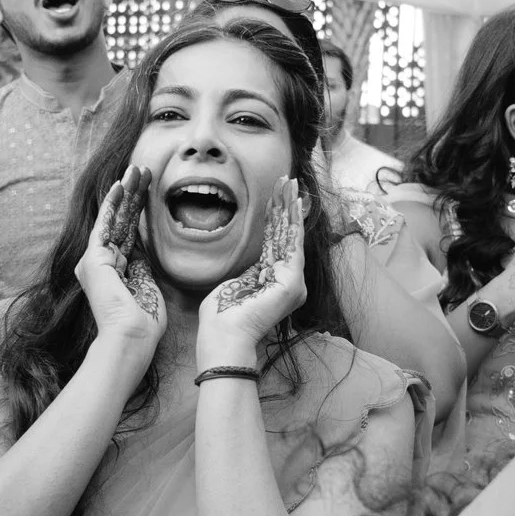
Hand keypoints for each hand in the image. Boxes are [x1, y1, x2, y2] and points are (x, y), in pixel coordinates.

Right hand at [77, 166, 164, 358]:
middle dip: (132, 193)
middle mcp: (101, 262)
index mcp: (115, 269)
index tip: (148, 186)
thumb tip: (142, 246)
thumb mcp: (147, 284)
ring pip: (115, 218)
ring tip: (137, 168)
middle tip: (142, 169)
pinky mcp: (93, 259)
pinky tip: (120, 185)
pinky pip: (105, 225)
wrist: (131, 336)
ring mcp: (95, 260)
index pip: (128, 230)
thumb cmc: (144, 321)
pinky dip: (113, 204)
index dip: (138, 207)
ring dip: (127, 192)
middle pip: (120, 220)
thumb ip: (142, 263)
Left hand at [197, 176, 306, 364]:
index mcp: (275, 282)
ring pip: (290, 234)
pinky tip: (292, 201)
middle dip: (286, 205)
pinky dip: (291, 219)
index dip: (276, 217)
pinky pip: (291, 242)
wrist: (223, 336)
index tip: (275, 195)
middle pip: (287, 235)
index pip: (277, 242)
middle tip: (287, 180)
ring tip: (289, 182)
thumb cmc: (221, 316)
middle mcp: (289, 281)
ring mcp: (293, 281)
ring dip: (289, 206)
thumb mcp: (235, 285)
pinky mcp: (291, 280)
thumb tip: (252, 265)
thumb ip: (248, 273)